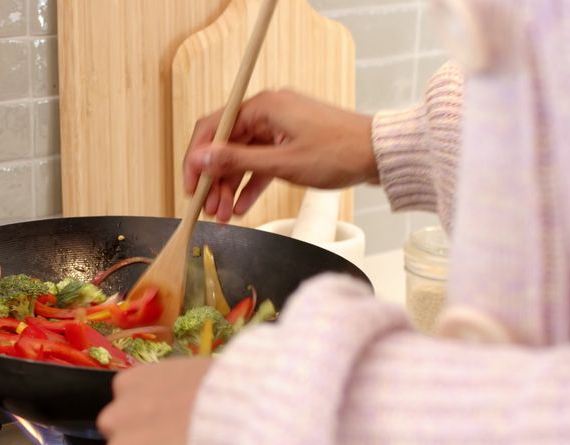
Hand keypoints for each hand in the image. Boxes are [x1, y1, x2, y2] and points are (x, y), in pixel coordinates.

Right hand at [184, 89, 378, 221]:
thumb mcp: (281, 163)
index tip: (191, 186)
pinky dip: (251, 184)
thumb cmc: (339, 152)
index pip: (213, 129)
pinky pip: (261, 162)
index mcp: (263, 106)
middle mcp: (268, 111)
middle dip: (214, 180)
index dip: (197, 159)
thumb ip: (237, 161)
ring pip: (242, 157)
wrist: (378, 154)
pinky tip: (242, 207)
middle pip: (226, 145)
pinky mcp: (290, 141)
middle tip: (209, 209)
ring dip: (231, 186)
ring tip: (223, 215)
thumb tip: (201, 159)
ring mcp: (279, 126)